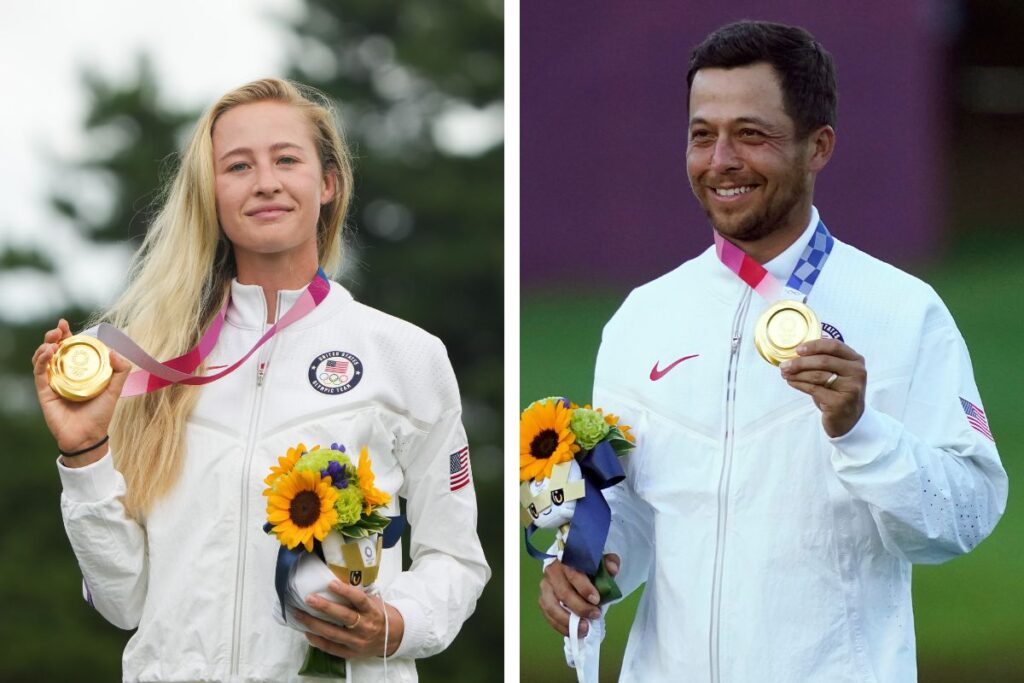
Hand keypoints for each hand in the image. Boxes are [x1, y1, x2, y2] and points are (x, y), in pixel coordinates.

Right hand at [31, 319, 131, 463]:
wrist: (89, 436)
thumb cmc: (100, 414)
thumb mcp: (115, 390)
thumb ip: (121, 371)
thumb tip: (114, 351)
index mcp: (79, 371)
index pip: (70, 348)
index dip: (66, 334)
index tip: (64, 323)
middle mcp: (64, 374)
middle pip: (53, 350)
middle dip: (53, 336)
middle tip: (58, 329)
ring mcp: (52, 382)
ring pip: (42, 359)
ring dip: (45, 346)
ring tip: (53, 341)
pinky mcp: (44, 392)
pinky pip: (39, 373)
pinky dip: (41, 361)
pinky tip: (48, 353)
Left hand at [294, 581, 403, 657]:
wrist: (393, 638)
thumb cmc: (379, 615)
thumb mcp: (374, 602)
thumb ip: (359, 595)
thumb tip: (337, 580)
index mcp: (372, 611)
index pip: (359, 600)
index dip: (345, 591)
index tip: (331, 583)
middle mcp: (365, 627)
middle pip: (343, 616)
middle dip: (324, 607)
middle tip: (309, 598)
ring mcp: (358, 642)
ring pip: (333, 633)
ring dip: (314, 624)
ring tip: (299, 614)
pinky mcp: (351, 653)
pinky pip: (331, 648)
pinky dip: (318, 641)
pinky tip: (307, 632)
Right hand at [538, 554, 618, 637]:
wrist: (573, 566)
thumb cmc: (587, 565)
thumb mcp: (600, 560)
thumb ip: (608, 562)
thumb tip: (612, 569)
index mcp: (566, 558)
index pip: (573, 574)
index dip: (584, 588)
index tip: (596, 600)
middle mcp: (552, 571)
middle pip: (563, 592)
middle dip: (580, 607)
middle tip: (595, 615)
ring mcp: (545, 586)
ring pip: (552, 606)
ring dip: (567, 620)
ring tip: (584, 628)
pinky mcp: (543, 599)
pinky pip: (548, 615)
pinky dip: (560, 625)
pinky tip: (573, 631)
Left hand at [780, 338, 865, 436]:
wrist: (848, 420)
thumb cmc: (838, 392)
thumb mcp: (837, 373)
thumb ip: (824, 360)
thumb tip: (797, 352)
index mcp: (856, 360)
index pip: (834, 345)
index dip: (814, 345)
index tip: (798, 349)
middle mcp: (857, 372)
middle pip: (823, 361)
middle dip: (800, 362)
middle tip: (784, 365)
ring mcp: (850, 388)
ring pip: (817, 375)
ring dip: (797, 374)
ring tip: (785, 374)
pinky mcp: (839, 402)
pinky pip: (813, 389)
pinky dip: (799, 384)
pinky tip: (791, 382)